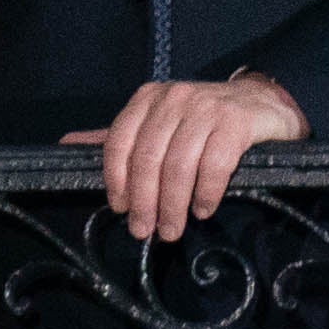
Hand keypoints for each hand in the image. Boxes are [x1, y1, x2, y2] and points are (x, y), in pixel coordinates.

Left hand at [68, 71, 305, 244]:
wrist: (261, 103)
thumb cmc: (204, 121)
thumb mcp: (159, 123)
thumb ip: (120, 137)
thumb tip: (67, 145)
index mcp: (149, 98)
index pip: (120, 141)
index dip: (116, 180)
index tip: (120, 209)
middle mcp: (175, 98)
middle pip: (148, 158)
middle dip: (144, 201)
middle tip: (145, 231)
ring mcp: (207, 107)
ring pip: (179, 165)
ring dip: (173, 205)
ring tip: (172, 229)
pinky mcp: (236, 121)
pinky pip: (215, 164)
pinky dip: (205, 193)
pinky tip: (202, 210)